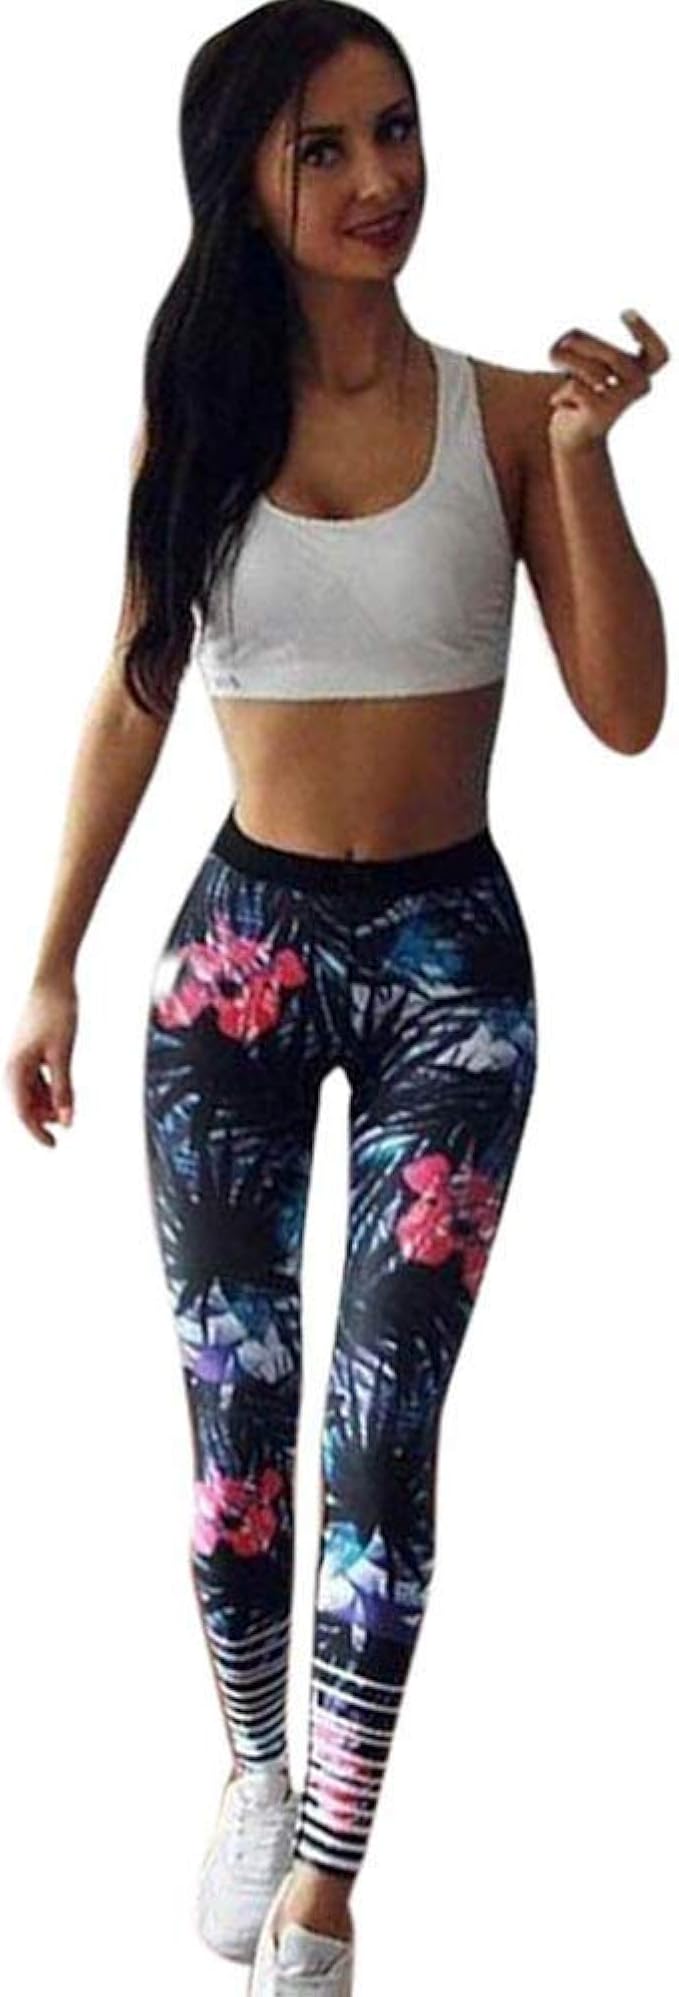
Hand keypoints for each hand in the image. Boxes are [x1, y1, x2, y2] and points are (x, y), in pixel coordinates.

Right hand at [4, 972, 77, 1147]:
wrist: (52, 979)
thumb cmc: (56, 1012)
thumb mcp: (63, 1054)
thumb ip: (64, 1088)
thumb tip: (66, 1120)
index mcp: (15, 1068)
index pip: (22, 1111)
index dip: (37, 1131)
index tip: (53, 1145)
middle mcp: (12, 1065)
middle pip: (24, 1103)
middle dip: (44, 1117)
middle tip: (66, 1122)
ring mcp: (19, 1057)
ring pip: (30, 1091)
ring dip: (47, 1103)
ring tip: (67, 1106)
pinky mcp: (28, 1050)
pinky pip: (34, 1078)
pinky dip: (48, 1088)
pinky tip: (62, 1090)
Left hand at [546, 308, 669, 454]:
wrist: (573, 440)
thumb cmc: (580, 393)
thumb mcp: (583, 362)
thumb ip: (578, 344)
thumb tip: (565, 344)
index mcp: (642, 373)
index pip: (657, 354)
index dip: (644, 331)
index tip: (624, 312)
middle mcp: (640, 387)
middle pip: (612, 355)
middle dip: (582, 345)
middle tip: (562, 344)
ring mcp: (621, 401)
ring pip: (591, 371)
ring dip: (567, 365)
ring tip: (559, 373)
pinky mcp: (600, 412)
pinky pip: (574, 387)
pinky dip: (560, 392)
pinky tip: (558, 403)